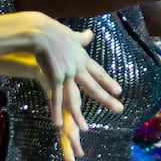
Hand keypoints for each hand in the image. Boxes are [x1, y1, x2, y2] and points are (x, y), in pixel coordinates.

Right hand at [30, 20, 123, 160]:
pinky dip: (56, 111)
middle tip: (119, 109)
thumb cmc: (54, 31)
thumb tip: (90, 33)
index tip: (119, 91)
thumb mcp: (72, 34)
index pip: (99, 73)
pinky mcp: (55, 78)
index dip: (108, 82)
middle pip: (93, 87)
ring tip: (85, 128)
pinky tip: (58, 124)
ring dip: (78, 115)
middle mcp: (77, 68)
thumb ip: (82, 38)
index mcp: (82, 58)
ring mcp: (67, 74)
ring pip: (74, 98)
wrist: (41, 32)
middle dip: (106, 99)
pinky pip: (55, 98)